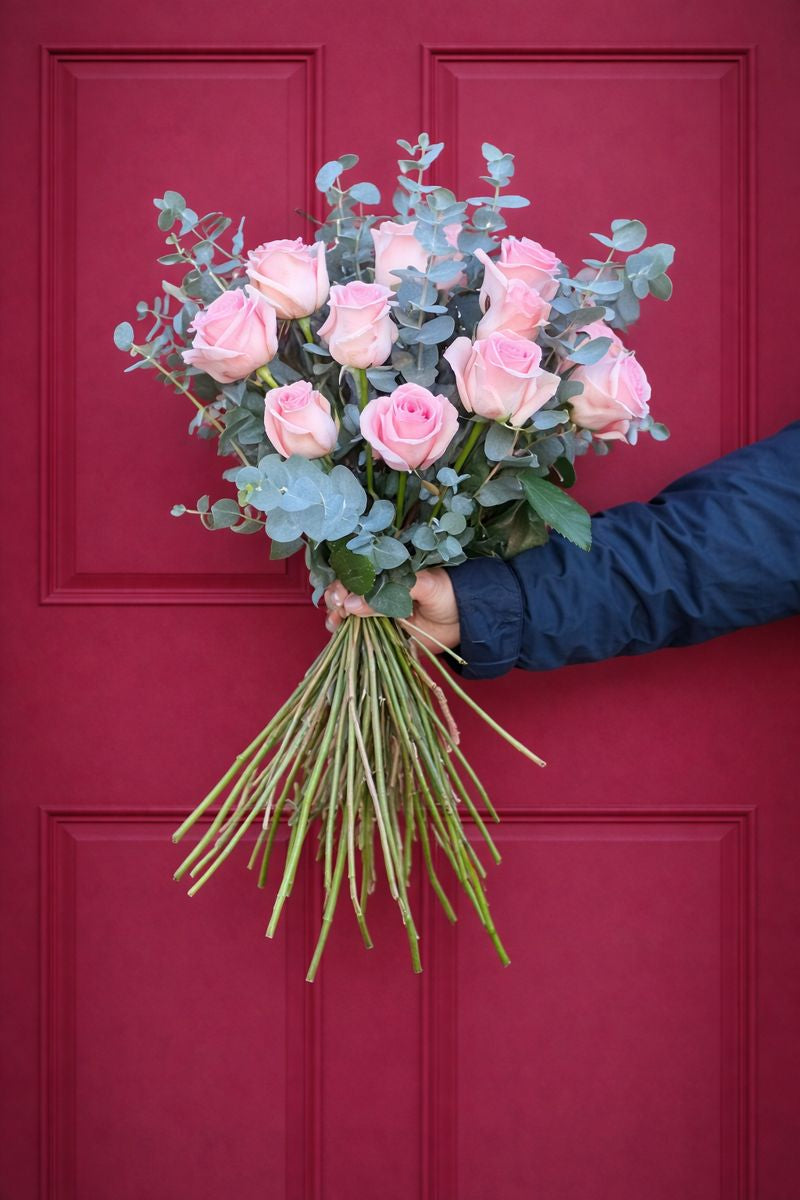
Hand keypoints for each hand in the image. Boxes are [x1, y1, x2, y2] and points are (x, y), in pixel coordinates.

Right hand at [323, 567, 459, 654]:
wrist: (467, 619)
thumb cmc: (447, 593)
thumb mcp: (421, 585)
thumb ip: (389, 592)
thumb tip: (353, 604)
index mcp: (388, 573)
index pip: (358, 573)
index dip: (345, 583)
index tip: (341, 596)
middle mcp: (380, 590)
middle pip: (348, 592)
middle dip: (337, 598)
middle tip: (338, 608)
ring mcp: (380, 610)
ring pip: (349, 611)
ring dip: (336, 615)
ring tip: (335, 621)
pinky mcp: (385, 630)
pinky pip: (361, 631)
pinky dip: (346, 631)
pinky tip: (338, 630)